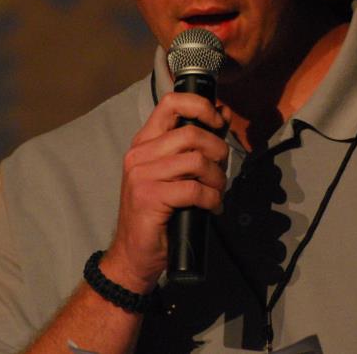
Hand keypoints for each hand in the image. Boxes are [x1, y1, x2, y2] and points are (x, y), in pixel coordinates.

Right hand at [102, 92, 229, 292]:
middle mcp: (140, 153)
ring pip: (197, 161)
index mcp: (145, 142)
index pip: (171, 102)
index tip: (218, 121)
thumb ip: (195, 144)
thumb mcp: (176, 172)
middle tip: (220, 172)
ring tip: (216, 192)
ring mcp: (142, 175)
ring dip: (217, 179)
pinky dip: (211, 199)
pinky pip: (195, 189)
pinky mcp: (149, 197)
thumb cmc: (158, 212)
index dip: (201, 106)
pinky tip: (212, 207)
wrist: (133, 254)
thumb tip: (223, 114)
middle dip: (218, 152)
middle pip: (192, 133)